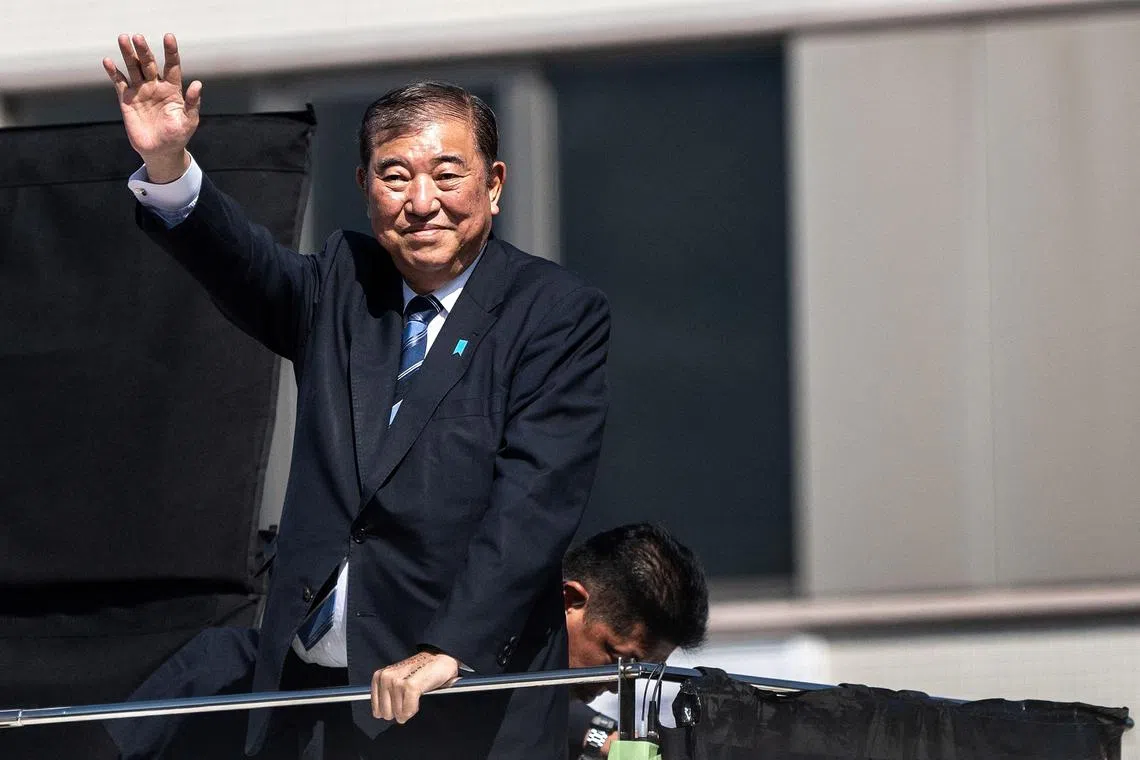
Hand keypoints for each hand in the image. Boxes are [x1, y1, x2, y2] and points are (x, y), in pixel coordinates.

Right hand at [103, 33, 200, 182]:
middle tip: (137, 37)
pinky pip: (119, 83)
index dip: (170, 52)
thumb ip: (193, 103)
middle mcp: (156, 86)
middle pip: (149, 63)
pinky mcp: (127, 99)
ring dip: (128, 54)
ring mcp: (140, 91)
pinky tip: (108, 61)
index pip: (172, 66)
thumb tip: (198, 84)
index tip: (168, 37)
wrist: (160, 151)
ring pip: (133, 68)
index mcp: (173, 89)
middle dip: (143, 50)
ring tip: (123, 38)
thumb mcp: (189, 121)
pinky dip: (113, 72)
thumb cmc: (178, 136)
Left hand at [371, 651, 458, 723]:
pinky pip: (409, 711)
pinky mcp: (410, 686)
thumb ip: (385, 696)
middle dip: (400, 711)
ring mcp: (397, 681)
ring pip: (399, 714)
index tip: (401, 700)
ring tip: (415, 694)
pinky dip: (415, 709)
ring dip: (409, 709)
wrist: (439, 660)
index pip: (377, 711)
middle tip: (409, 697)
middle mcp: (385, 678)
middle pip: (387, 714)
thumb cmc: (419, 673)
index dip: (392, 710)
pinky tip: (420, 695)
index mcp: (379, 677)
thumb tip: (381, 715)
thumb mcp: (396, 681)